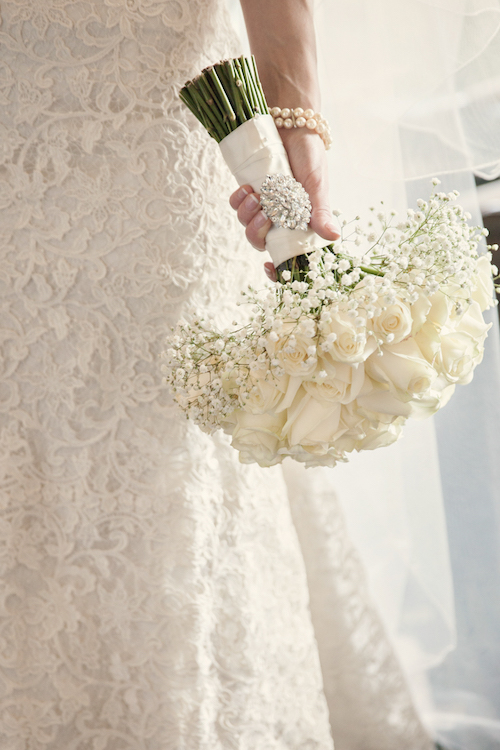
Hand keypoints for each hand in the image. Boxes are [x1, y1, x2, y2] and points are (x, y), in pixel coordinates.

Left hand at [229, 128, 339, 279]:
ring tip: (255, 196)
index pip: (286, 255)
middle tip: (264, 215)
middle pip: (260, 242)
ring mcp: (262, 205)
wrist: (292, 125)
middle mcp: (279, 218)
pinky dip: (239, 200)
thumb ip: (321, 211)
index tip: (268, 267)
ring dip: (247, 215)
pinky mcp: (249, 190)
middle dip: (257, 233)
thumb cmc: (310, 156)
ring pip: (246, 225)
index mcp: (298, 224)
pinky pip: (236, 205)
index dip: (276, 268)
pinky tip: (247, 188)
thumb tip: (333, 236)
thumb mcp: (317, 185)